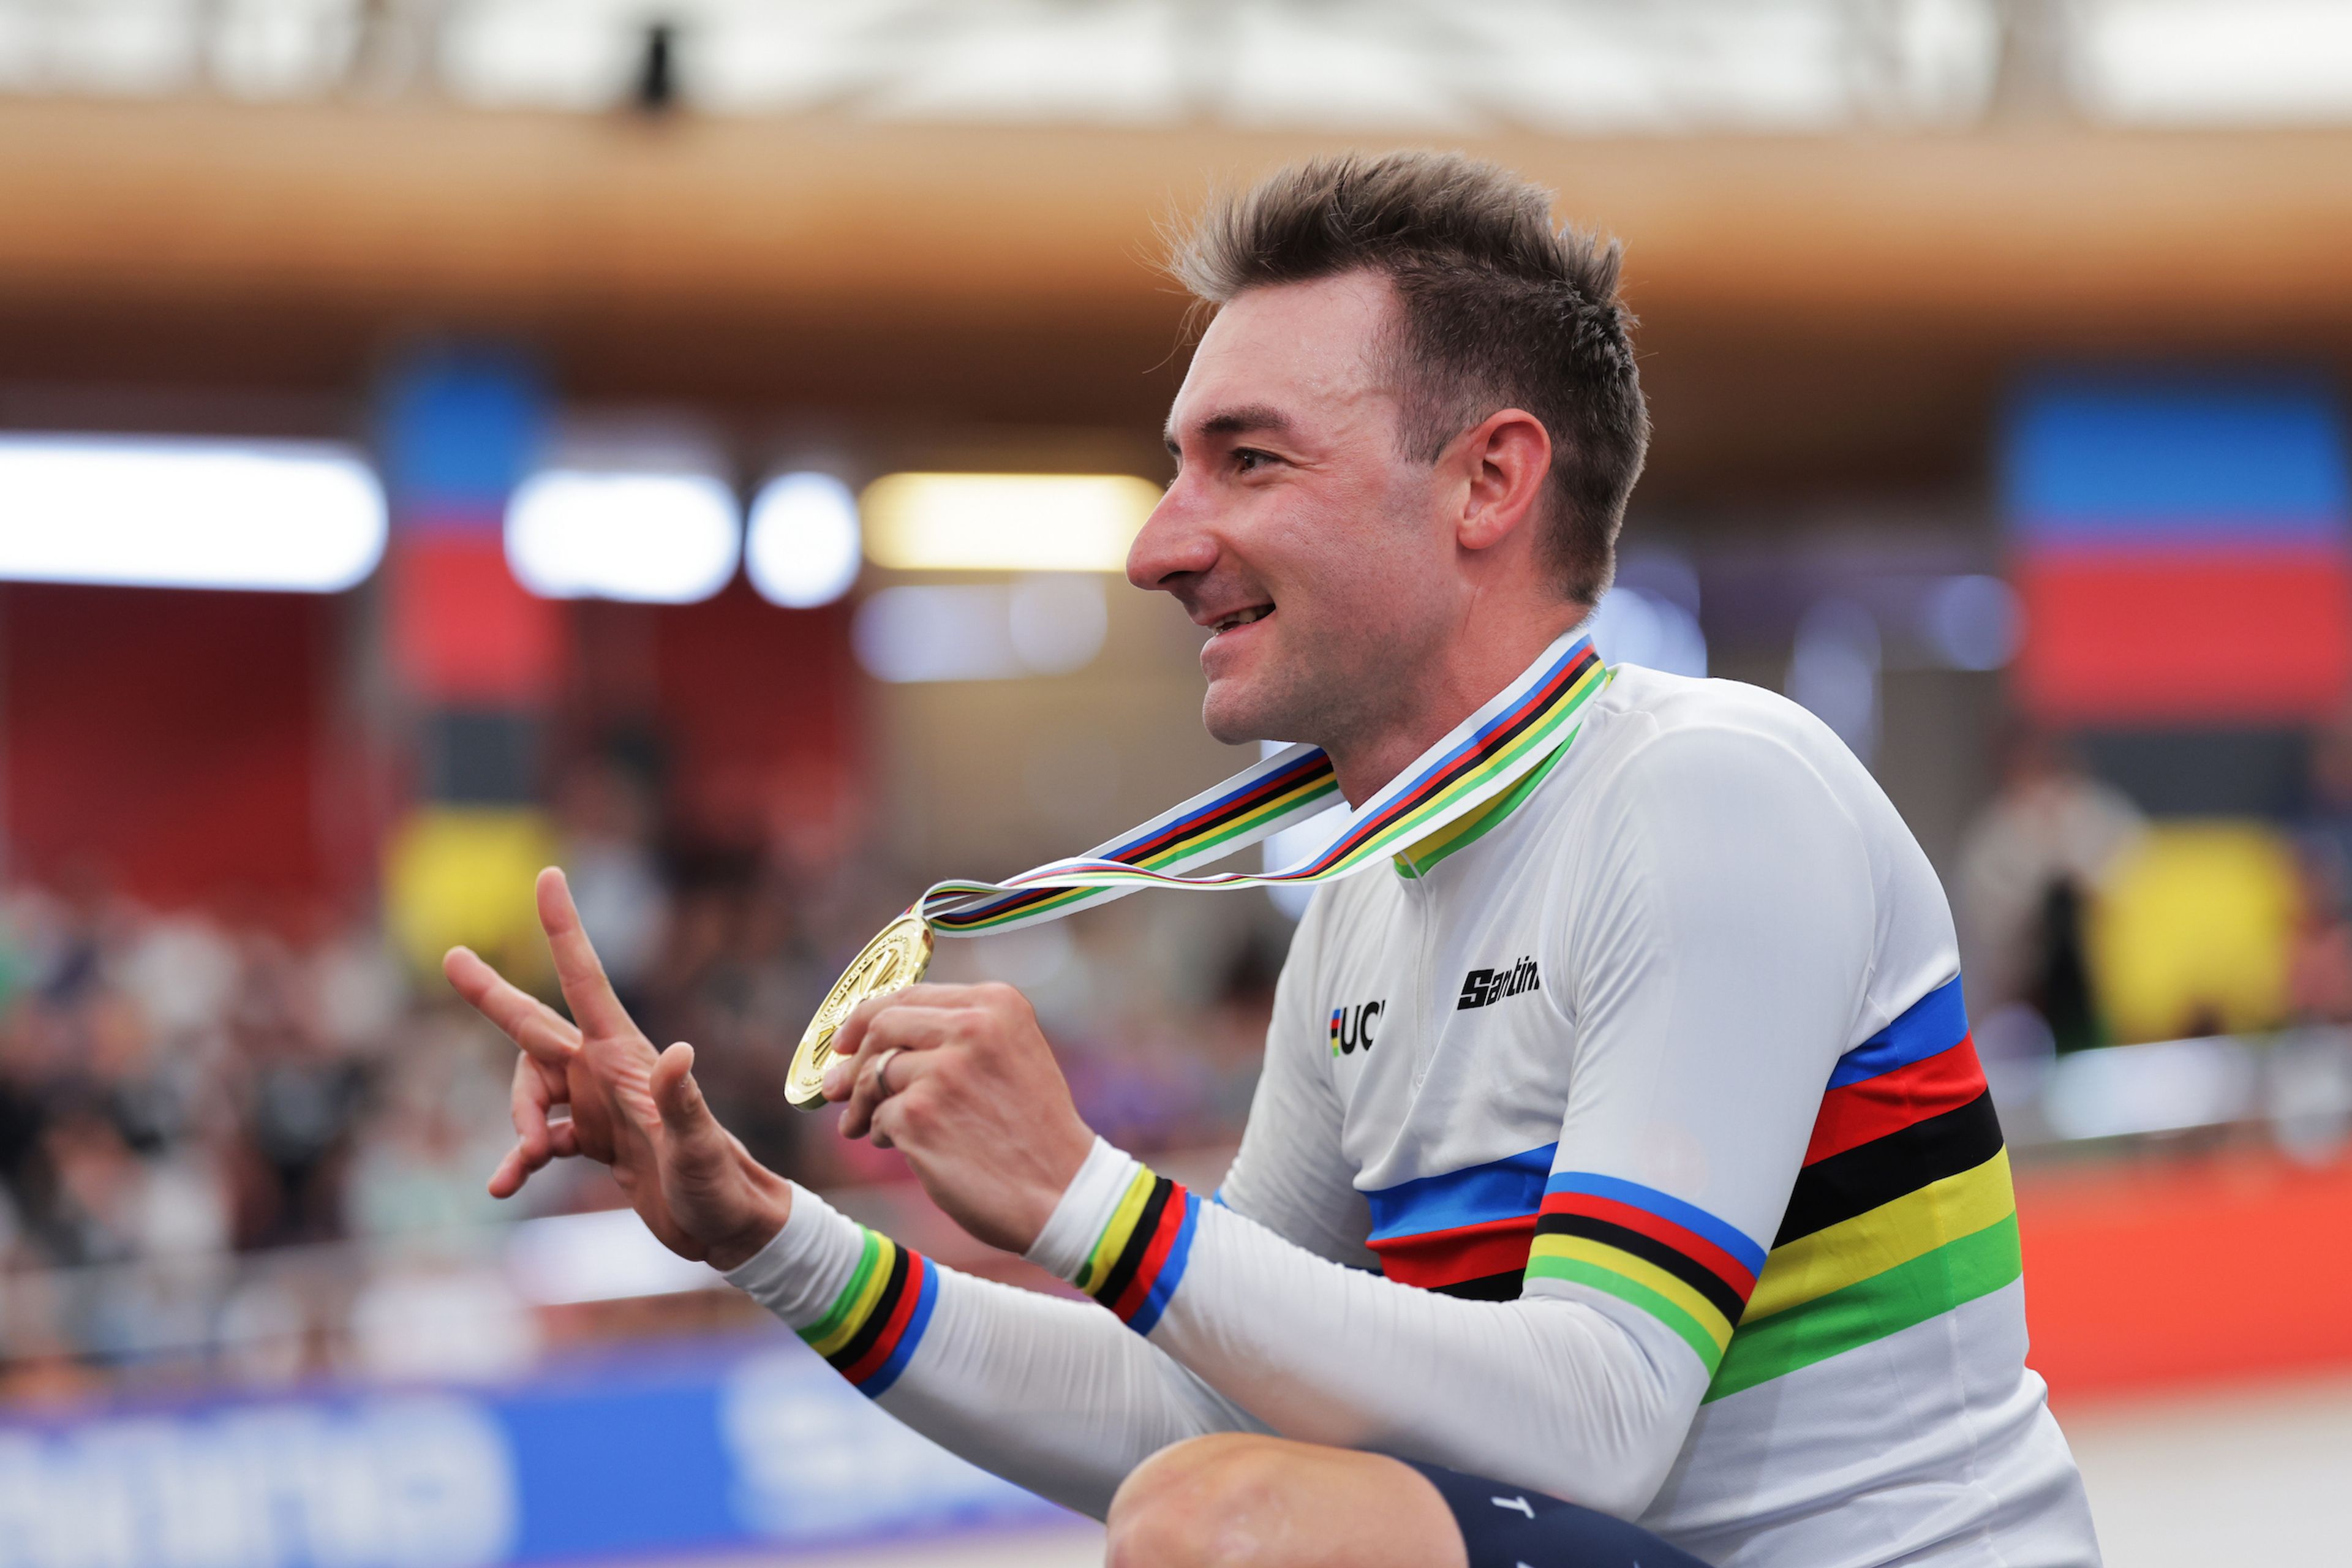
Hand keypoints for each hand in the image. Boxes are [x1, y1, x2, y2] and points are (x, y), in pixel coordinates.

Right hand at [443, 868, 793, 1271]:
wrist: (727, 1228)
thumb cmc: (719, 1183)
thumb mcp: (698, 1145)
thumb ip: (682, 1102)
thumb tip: (679, 1052)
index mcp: (626, 1057)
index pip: (586, 982)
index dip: (564, 930)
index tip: (549, 878)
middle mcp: (605, 1071)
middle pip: (534, 1027)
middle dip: (491, 995)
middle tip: (451, 957)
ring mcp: (595, 1105)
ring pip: (529, 1093)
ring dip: (518, 1125)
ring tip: (525, 1165)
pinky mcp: (592, 1140)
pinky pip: (538, 1141)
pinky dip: (519, 1160)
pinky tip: (504, 1186)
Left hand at [821, 982, 1095, 1254]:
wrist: (1063, 1192)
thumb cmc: (1034, 1131)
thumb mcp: (1011, 1057)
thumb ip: (954, 1037)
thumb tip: (863, 1043)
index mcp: (997, 1004)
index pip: (912, 995)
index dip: (868, 1016)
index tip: (847, 1039)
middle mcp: (971, 1027)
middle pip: (882, 1026)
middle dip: (852, 1058)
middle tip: (836, 1086)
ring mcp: (943, 1072)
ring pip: (873, 1074)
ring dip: (860, 1102)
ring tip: (862, 1125)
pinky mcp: (920, 1116)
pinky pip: (877, 1116)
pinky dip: (879, 1131)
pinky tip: (897, 1145)